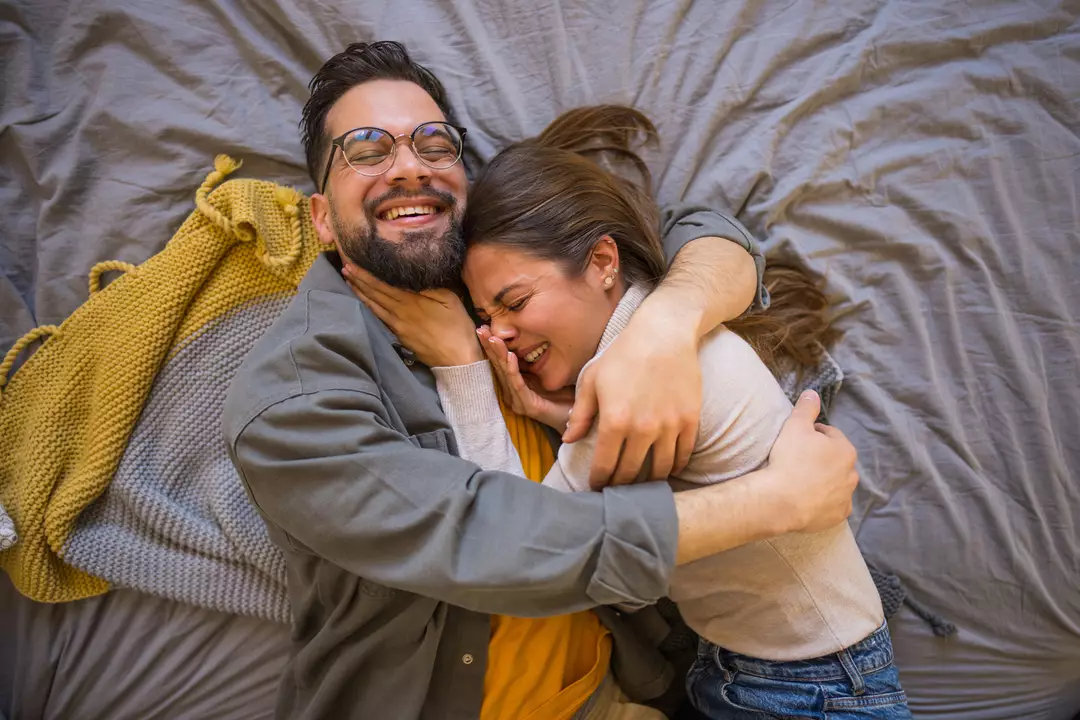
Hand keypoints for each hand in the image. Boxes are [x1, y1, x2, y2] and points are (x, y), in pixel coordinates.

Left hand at [342, 263, 482, 367]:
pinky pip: (380, 319)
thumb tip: (411, 273)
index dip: (365, 274)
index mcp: (410, 302)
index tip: (351, 263)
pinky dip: (370, 308)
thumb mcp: (449, 299)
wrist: (457, 360)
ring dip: (360, 294)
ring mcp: (397, 327)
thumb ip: (429, 285)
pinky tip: (365, 304)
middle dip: (358, 281)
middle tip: (344, 268)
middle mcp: (399, 314)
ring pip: (374, 307)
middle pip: (374, 295)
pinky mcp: (400, 337)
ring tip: (348, 282)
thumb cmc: (457, 327)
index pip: (381, 285)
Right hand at [478, 326, 574, 429]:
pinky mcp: (528, 406)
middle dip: (489, 347)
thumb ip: (534, 362)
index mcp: (515, 385)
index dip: (491, 345)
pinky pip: (518, 385)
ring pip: (505, 373)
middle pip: (498, 366)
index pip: (500, 362)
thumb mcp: (546, 374)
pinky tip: (510, 356)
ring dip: (499, 355)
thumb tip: (529, 339)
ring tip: (493, 339)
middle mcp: (512, 393)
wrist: (579, 419)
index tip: (483, 328)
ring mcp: (519, 401)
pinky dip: (513, 370)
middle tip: (480, 329)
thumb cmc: (565, 396)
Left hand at [564, 294, 701, 488]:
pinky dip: (674, 467)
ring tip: (640, 484)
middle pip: (631, 474)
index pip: (605, 466)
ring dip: (648, 483)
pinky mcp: (690, 421)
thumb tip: (569, 440)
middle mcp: (642, 429)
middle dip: (620, 486)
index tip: (596, 487)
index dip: (598, 482)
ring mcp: (669, 427)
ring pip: (659, 471)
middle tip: (615, 490)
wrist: (664, 333)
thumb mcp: (592, 380)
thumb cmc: (622, 355)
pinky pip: (683, 456)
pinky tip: (665, 469)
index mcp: (614, 421)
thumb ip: (580, 414)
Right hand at [765, 390, 858, 533]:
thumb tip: (812, 393)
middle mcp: (851, 474)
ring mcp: (845, 497)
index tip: (797, 440)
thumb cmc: (789, 460)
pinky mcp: (838, 516)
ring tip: (802, 481)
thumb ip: (806, 408)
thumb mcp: (795, 426)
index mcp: (845, 450)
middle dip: (821, 459)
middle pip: (835, 461)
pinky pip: (832, 505)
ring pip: (836, 483)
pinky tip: (808, 499)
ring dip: (824, 480)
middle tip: (798, 461)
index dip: (813, 435)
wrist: (780, 500)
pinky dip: (824, 502)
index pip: (830, 435)